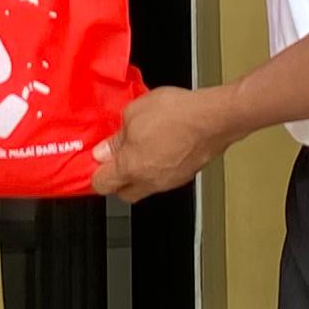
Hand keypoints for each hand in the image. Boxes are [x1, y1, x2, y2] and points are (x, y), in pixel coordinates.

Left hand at [92, 86, 226, 198]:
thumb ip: (115, 138)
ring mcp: (170, 181)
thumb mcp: (133, 114)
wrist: (213, 118)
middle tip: (116, 156)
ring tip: (141, 147)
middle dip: (117, 179)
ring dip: (140, 173)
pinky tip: (161, 145)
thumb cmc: (176, 114)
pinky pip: (165, 177)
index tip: (96, 161)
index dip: (95, 173)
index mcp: (130, 168)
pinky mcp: (186, 174)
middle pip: (124, 193)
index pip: (102, 185)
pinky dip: (159, 167)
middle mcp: (150, 181)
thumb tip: (104, 150)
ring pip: (146, 186)